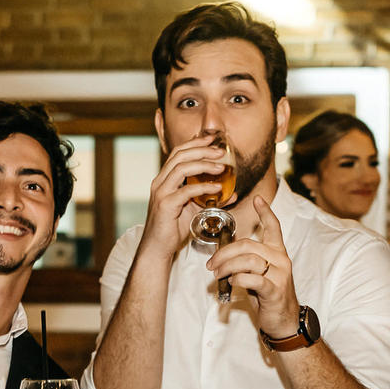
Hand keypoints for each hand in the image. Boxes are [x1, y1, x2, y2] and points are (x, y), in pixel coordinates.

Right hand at [139, 138, 230, 257]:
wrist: (158, 249)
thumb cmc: (173, 229)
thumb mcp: (193, 210)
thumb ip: (209, 199)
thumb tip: (231, 193)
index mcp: (164, 180)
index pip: (178, 153)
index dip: (195, 144)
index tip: (211, 139)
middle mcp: (160, 182)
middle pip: (180, 156)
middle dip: (201, 149)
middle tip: (220, 151)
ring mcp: (161, 193)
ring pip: (181, 168)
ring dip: (204, 165)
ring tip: (221, 167)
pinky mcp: (166, 205)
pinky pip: (186, 191)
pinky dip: (204, 188)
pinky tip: (217, 188)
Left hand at [207, 196, 299, 337]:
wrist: (284, 321)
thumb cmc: (268, 296)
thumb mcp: (259, 274)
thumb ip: (246, 261)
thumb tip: (223, 256)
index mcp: (277, 252)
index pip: (274, 227)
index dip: (266, 212)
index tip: (257, 199)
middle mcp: (280, 260)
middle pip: (248, 245)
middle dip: (224, 253)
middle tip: (211, 264)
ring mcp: (279, 275)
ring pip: (248, 260)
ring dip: (227, 266)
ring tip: (217, 274)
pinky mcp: (275, 291)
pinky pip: (253, 279)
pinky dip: (238, 279)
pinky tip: (231, 283)